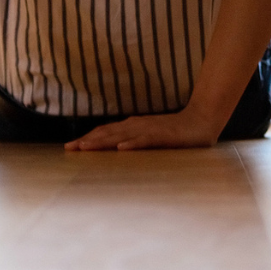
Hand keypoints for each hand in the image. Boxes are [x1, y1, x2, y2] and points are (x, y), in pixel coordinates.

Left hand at [65, 108, 222, 151]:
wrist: (201, 121)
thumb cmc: (175, 132)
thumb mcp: (150, 136)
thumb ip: (134, 140)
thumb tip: (114, 147)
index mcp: (133, 126)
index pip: (105, 132)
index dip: (87, 138)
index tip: (69, 147)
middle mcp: (137, 125)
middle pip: (108, 133)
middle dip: (87, 141)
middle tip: (69, 148)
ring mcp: (150, 130)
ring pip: (121, 135)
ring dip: (102, 141)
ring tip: (85, 148)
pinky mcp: (164, 136)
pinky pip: (145, 140)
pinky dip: (132, 143)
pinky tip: (121, 148)